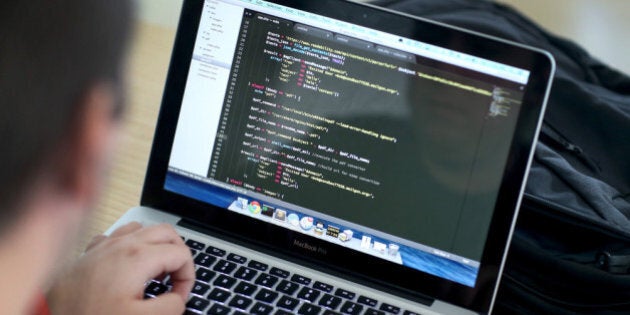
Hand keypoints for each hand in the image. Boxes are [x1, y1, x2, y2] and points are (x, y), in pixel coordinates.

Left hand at [47, 222, 194, 314]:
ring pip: (143, 228)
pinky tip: (127, 264)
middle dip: (179, 254)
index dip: (188, 277)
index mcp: (138, 257)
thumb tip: (177, 297)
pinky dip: (131, 244)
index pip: (182, 254)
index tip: (180, 296)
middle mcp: (122, 244)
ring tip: (156, 271)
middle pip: (167, 232)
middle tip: (176, 280)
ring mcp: (104, 245)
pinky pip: (118, 235)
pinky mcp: (90, 252)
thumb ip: (171, 306)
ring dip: (157, 246)